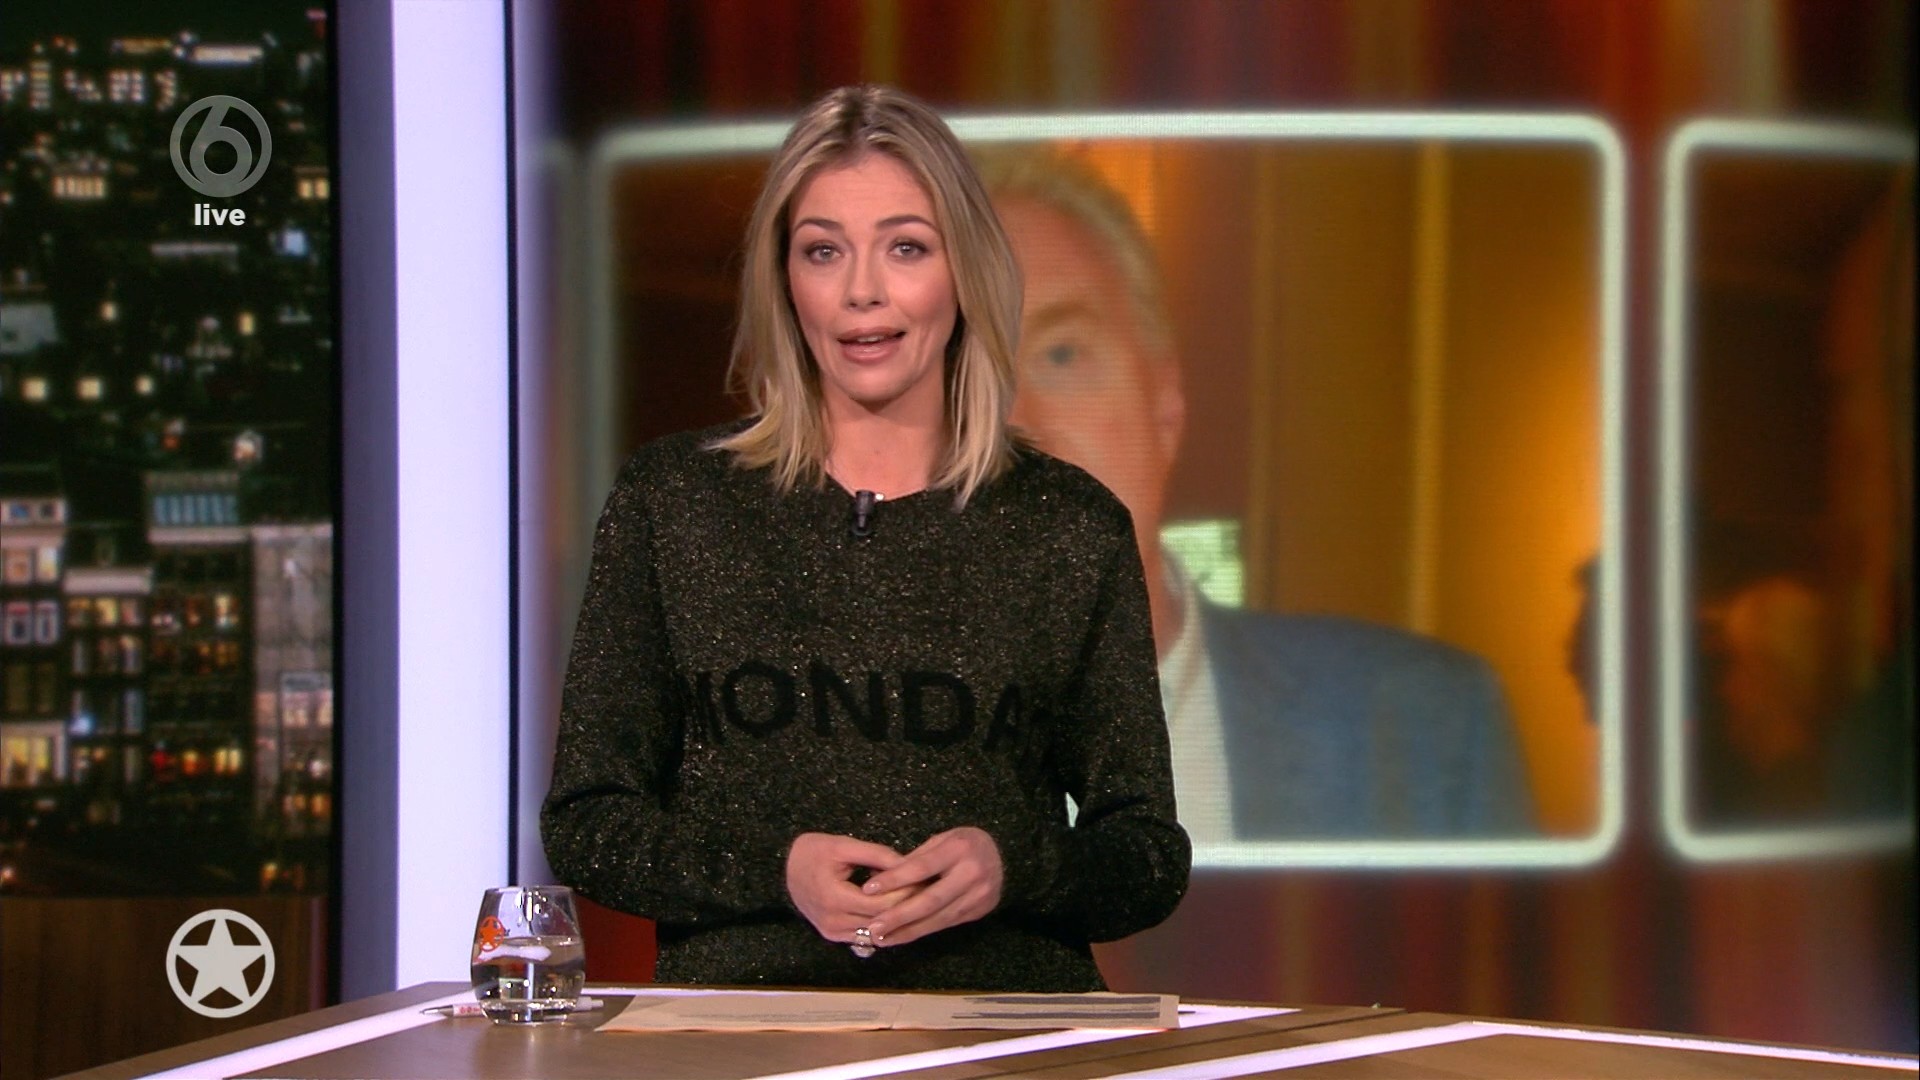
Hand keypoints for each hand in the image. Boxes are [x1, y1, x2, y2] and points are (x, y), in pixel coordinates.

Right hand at [785, 832, 919, 945]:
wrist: (783, 869)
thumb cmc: (813, 852)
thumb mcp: (844, 845)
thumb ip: (877, 855)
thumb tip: (910, 864)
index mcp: (834, 897)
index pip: (881, 904)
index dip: (906, 894)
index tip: (926, 881)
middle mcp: (833, 921)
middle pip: (881, 921)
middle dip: (906, 907)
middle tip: (929, 891)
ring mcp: (832, 932)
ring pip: (876, 932)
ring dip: (896, 918)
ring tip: (917, 900)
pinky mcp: (833, 936)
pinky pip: (865, 935)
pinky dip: (882, 924)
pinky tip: (897, 910)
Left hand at [858, 827, 1003, 947]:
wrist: (1007, 859)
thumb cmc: (965, 845)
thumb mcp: (942, 840)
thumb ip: (916, 859)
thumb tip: (882, 878)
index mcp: (960, 848)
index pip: (922, 867)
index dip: (895, 879)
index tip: (868, 889)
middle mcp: (972, 874)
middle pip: (930, 899)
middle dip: (899, 916)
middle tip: (873, 927)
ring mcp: (978, 896)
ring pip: (938, 918)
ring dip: (907, 930)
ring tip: (881, 937)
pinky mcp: (979, 912)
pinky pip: (945, 924)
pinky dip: (921, 931)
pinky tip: (901, 936)